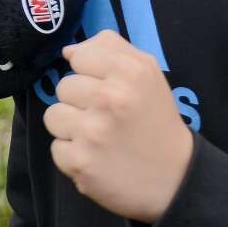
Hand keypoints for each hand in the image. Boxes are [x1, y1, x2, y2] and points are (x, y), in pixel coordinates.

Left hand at [42, 30, 194, 222]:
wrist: (174, 177)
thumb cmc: (156, 120)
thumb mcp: (147, 73)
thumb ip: (110, 49)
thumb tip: (69, 51)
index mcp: (129, 71)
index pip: (80, 57)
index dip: (90, 73)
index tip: (108, 89)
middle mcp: (110, 97)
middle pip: (64, 86)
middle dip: (81, 101)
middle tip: (106, 117)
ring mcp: (93, 131)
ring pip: (53, 115)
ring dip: (72, 127)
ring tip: (98, 137)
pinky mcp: (80, 162)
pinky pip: (56, 148)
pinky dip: (73, 155)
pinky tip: (96, 157)